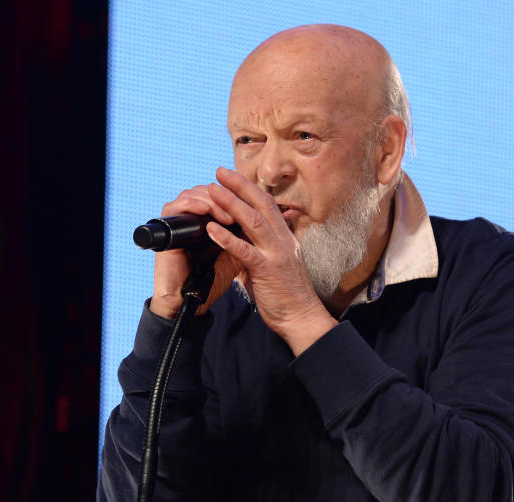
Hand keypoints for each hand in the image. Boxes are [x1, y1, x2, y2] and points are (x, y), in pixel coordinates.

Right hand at [150, 186, 242, 318]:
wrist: (189, 301)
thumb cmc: (211, 279)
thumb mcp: (236, 254)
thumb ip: (246, 236)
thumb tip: (268, 220)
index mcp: (205, 220)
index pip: (218, 194)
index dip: (235, 194)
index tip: (251, 207)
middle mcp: (190, 218)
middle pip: (205, 190)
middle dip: (225, 197)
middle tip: (239, 212)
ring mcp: (177, 222)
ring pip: (192, 195)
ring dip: (212, 201)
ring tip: (227, 216)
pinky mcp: (166, 230)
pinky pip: (174, 207)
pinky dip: (190, 204)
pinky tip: (204, 210)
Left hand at [205, 167, 336, 354]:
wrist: (302, 318)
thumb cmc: (286, 295)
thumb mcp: (273, 266)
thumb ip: (258, 251)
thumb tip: (240, 242)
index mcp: (284, 238)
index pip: (267, 204)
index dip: (249, 188)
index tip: (231, 178)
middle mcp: (282, 240)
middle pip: (261, 204)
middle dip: (239, 185)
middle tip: (219, 172)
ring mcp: (276, 254)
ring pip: (253, 221)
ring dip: (231, 203)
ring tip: (212, 191)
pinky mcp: (268, 270)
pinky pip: (245, 251)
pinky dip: (227, 238)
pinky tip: (211, 229)